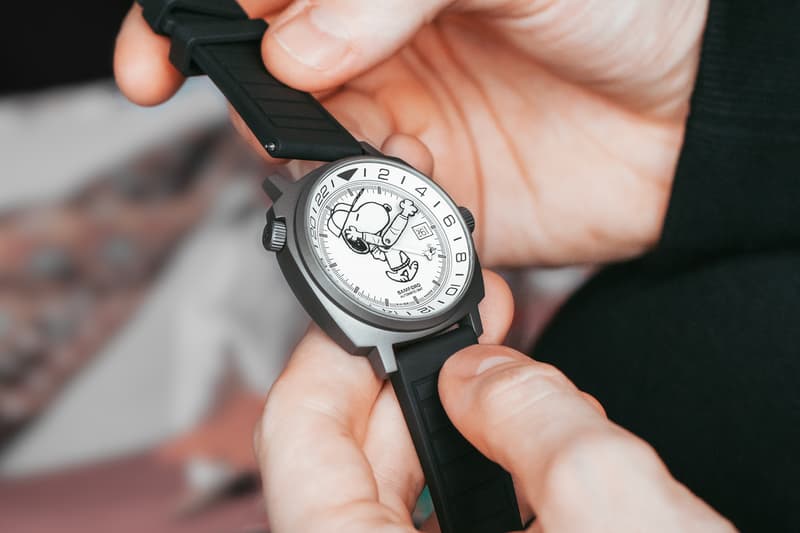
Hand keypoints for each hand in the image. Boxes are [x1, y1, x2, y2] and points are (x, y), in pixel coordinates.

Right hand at [115, 0, 708, 267]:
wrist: (690, 119)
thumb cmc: (624, 12)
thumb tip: (296, 48)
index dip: (208, 5)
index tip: (180, 38)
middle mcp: (372, 48)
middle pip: (258, 61)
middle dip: (214, 73)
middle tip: (198, 84)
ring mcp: (393, 124)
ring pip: (295, 141)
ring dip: (287, 149)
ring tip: (329, 140)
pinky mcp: (420, 195)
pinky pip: (355, 208)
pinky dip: (342, 211)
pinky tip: (371, 190)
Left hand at [254, 268, 734, 531]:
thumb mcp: (618, 513)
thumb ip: (537, 419)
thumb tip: (482, 371)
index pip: (297, 451)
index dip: (328, 366)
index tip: (366, 318)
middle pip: (342, 475)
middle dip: (395, 390)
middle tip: (439, 335)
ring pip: (391, 506)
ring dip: (435, 433)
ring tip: (480, 380)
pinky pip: (438, 532)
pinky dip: (466, 483)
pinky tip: (507, 448)